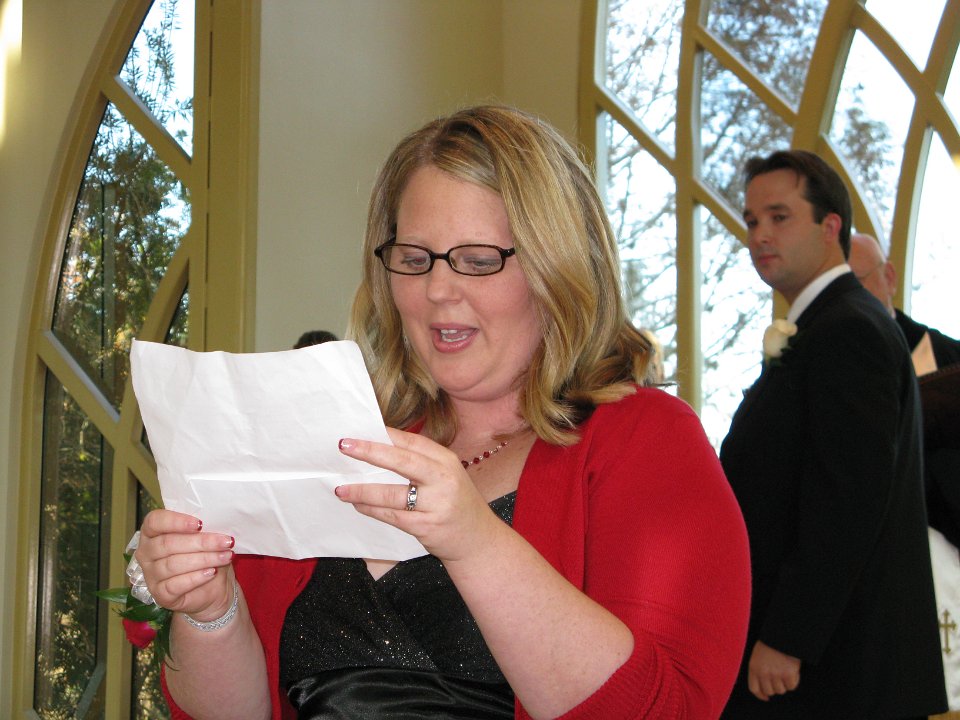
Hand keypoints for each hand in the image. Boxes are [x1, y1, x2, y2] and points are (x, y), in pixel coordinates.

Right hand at [136, 509, 236, 620]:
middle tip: (225, 542)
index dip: (176, 521)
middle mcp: (146, 553)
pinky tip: (212, 572)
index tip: (200, 524)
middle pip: (168, 544)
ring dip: (204, 559)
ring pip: (173, 564)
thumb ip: (202, 528)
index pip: (154, 522)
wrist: (212, 587)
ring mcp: (151, 575)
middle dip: (201, 542)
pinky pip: (175, 585)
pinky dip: (196, 577)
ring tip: (225, 556)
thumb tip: (215, 520)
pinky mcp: (160, 594)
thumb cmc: (204, 555)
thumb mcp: (204, 537)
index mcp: (151, 533)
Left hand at [334, 428, 500, 560]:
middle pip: (402, 461)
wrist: (477, 539)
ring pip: (391, 494)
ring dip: (363, 491)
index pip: (412, 442)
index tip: (359, 432)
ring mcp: (436, 504)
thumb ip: (420, 462)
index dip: (384, 435)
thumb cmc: (455, 502)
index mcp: (446, 460)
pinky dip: (372, 510)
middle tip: (344, 446)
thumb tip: (377, 448)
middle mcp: (443, 479)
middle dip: (370, 452)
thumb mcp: (445, 475)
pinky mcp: (427, 527)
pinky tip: (359, 505)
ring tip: (342, 489)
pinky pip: (392, 516)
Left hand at [747, 640, 800, 700]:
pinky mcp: (788, 674)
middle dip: (774, 687)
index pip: (754, 688)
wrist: (783, 633)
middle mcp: (763, 672)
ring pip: (781, 690)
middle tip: (779, 679)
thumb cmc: (771, 643)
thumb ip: (759, 669)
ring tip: (785, 671)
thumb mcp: (758, 655)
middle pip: (769, 691)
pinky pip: (791, 686)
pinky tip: (792, 671)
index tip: (766, 697)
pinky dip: (793, 681)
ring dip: (784, 684)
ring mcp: (776, 674)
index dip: (761, 695)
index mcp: (753, 667)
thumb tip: (765, 690)